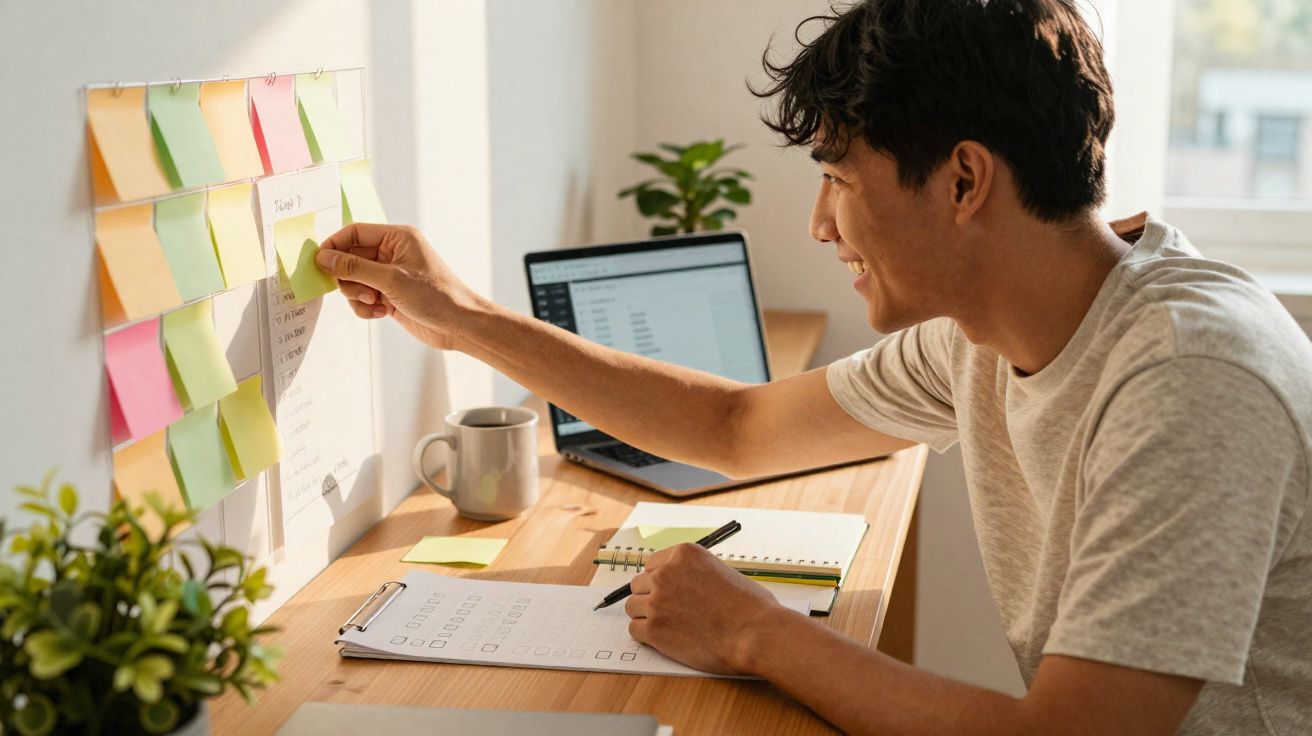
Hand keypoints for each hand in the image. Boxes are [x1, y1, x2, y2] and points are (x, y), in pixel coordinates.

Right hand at [315, 223, 480, 349]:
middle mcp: (393, 253)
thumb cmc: (434, 296)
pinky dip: (365, 307)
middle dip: (349, 277)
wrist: (458, 325)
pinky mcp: (389, 295)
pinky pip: (362, 297)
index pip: (355, 232)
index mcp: (397, 238)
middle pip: (351, 258)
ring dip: (356, 295)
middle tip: (361, 292)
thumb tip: (323, 257)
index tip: (318, 262)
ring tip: (373, 303)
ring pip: (354, 280)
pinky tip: (380, 313)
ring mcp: (390, 275)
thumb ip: (354, 267)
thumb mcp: (391, 280)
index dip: (335, 246)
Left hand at [624, 543, 792, 673]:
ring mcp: (657, 601)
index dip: (660, 580)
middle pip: (638, 584)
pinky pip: (634, 630)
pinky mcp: (654, 629)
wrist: (755, 634)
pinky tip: (664, 639)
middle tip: (668, 611)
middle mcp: (666, 573)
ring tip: (668, 626)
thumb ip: (697, 573)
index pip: (652, 564)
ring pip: (632, 606)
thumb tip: (685, 582)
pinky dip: (646, 636)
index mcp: (683, 554)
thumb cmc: (750, 607)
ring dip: (646, 616)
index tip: (668, 591)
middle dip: (651, 597)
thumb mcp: (722, 571)